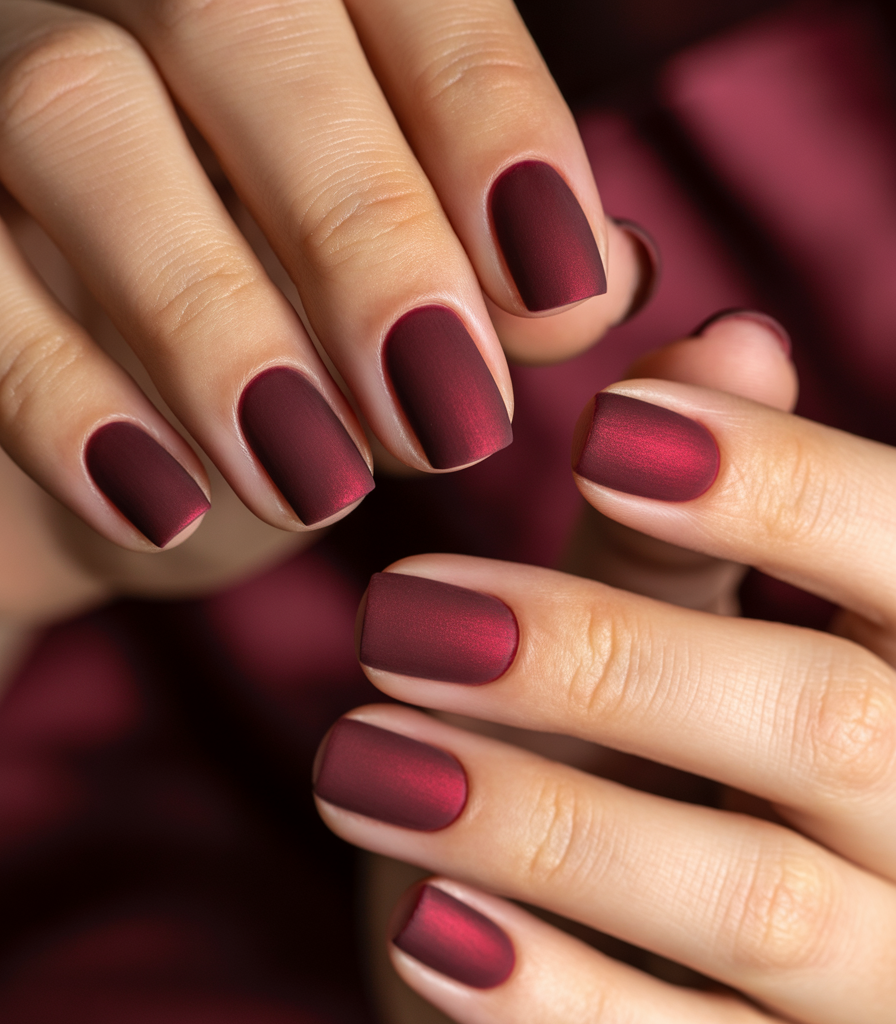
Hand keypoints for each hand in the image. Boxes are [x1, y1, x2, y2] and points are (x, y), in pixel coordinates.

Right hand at [0, 0, 648, 561]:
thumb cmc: (286, 378)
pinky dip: (66, 395)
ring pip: (72, 108)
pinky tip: (166, 502)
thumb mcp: (408, 343)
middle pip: (235, 10)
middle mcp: (134, 0)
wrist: (108, 459)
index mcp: (295, 8)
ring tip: (313, 480)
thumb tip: (609, 277)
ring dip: (211, 315)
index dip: (489, 117)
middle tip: (445, 414)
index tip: (559, 279)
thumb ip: (506, 295)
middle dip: (359, 223)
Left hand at [314, 315, 895, 1023]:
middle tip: (399, 613)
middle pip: (829, 721)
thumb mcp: (688, 649)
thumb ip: (697, 525)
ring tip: (360, 760)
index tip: (607, 429)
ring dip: (537, 820)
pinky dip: (559, 1000)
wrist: (675, 1007)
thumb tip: (723, 335)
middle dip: (599, 655)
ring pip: (754, 904)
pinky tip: (426, 925)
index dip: (780, 483)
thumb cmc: (677, 787)